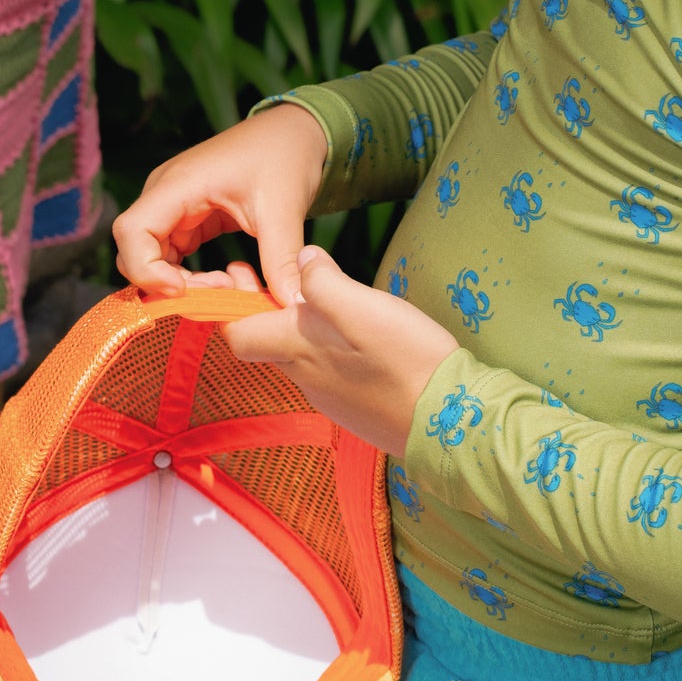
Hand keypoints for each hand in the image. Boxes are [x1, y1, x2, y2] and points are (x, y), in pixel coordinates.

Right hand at [113, 105, 329, 305]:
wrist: (296, 133)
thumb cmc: (284, 156)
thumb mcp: (284, 209)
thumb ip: (282, 259)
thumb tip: (293, 305)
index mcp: (178, 183)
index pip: (131, 230)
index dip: (145, 268)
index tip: (182, 290)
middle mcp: (166, 194)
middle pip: (136, 249)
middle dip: (168, 282)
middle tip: (217, 293)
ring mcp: (175, 206)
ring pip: (154, 257)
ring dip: (182, 282)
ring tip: (227, 287)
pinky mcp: (190, 217)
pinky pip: (174, 255)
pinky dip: (192, 275)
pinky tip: (225, 280)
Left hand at [224, 245, 455, 455]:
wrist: (449, 421)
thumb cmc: (404, 358)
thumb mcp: (362, 305)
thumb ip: (324, 282)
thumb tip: (304, 260)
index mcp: (298, 349)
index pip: (238, 334)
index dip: (232, 305)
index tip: (245, 272)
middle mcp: (305, 377)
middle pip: (268, 343)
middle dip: (268, 307)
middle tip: (286, 274)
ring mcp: (330, 397)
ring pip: (300, 356)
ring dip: (301, 328)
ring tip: (325, 298)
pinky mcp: (355, 407)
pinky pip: (328, 371)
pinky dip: (328, 348)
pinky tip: (356, 335)